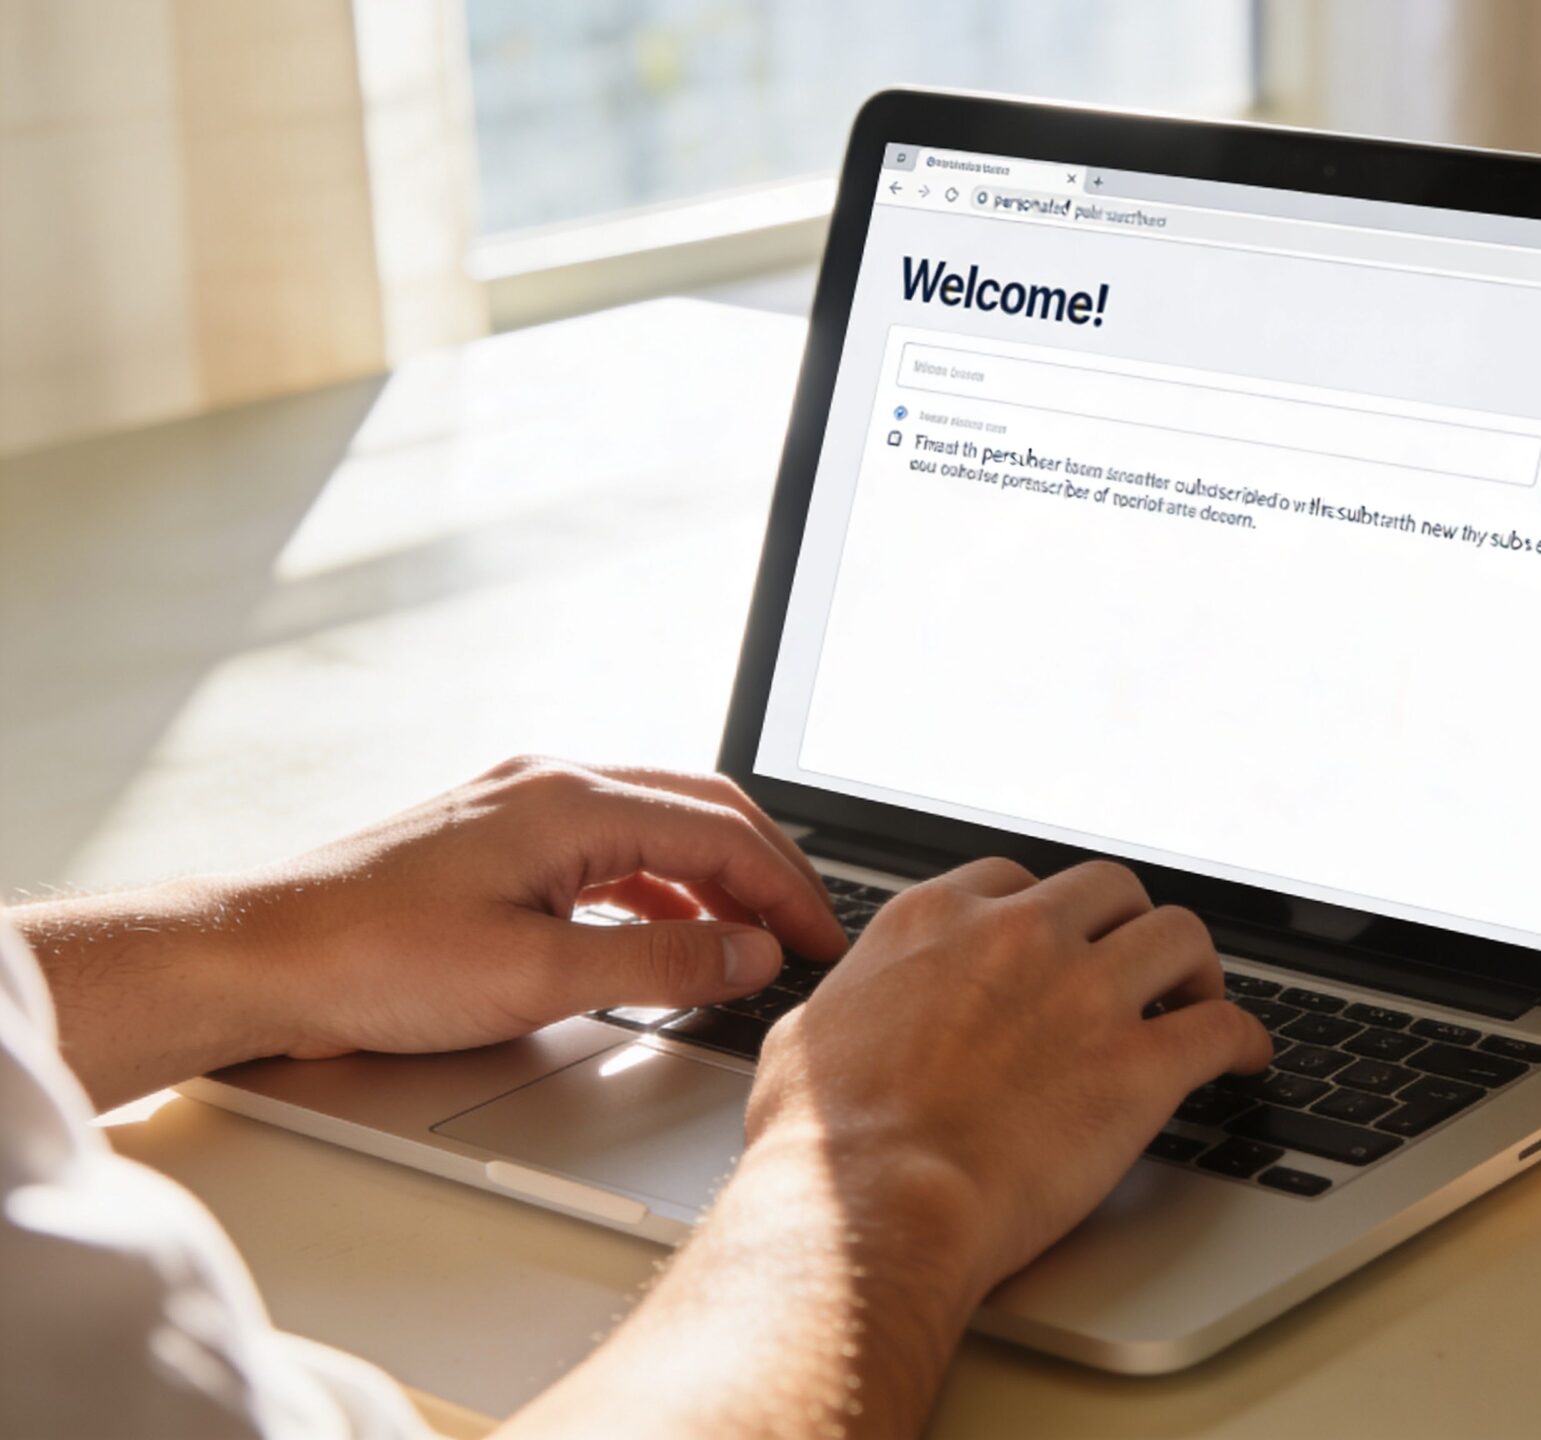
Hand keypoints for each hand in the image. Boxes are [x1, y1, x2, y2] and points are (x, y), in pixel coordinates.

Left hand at [236, 756, 850, 1057]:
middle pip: (701, 812)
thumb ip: (660, 963)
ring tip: (754, 940)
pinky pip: (610, 851)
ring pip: (656, 829)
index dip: (787, 892)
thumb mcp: (537, 976)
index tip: (823, 944)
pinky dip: (661, 890)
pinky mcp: (494, 843)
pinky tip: (670, 935)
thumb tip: (749, 954)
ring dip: (716, 882)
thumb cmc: (371, 961)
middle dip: (768, 873)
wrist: (256, 958)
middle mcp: (551, 785)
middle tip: (810, 935)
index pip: (722, 833)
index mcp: (571, 801)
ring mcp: (519, 808)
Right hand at [745, 856, 1273, 1298]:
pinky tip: (1246, 1057)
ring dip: (1194, 967)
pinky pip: (1223, 1027)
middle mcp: (1019, 937)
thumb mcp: (809, 1038)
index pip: (1015, 880)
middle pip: (1110, 890)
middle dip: (1127, 924)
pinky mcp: (1141, 1066)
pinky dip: (1245, 1038)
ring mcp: (1087, 994)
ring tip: (1197, 999)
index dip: (1046, 914)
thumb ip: (855, 1002)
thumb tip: (851, 1011)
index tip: (1058, 942)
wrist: (873, 1209)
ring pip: (1180, 935)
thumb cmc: (826, 1145)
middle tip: (1135, 967)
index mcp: (938, 922)